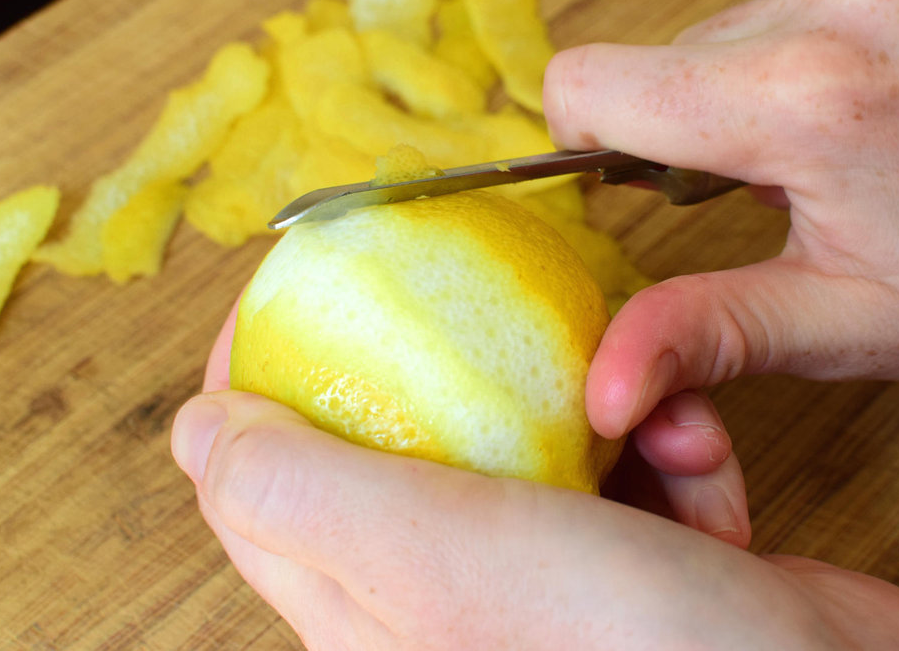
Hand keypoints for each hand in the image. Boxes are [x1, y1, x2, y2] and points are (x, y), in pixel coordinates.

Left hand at [172, 306, 898, 649]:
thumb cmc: (627, 642)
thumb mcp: (435, 549)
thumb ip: (304, 491)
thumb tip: (193, 432)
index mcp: (379, 610)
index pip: (270, 487)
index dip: (265, 377)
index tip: (299, 285)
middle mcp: (460, 596)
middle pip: (413, 440)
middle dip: (464, 368)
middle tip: (479, 296)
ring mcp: (562, 576)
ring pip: (540, 434)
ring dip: (598, 397)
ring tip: (644, 408)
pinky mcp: (651, 556)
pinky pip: (636, 455)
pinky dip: (672, 436)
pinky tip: (705, 454)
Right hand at [544, 0, 898, 439]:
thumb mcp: (846, 326)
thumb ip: (704, 333)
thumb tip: (604, 387)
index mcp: (808, 100)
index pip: (593, 80)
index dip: (588, 138)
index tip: (637, 180)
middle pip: (673, 53)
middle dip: (701, 124)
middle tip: (787, 182)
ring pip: (746, 18)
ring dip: (768, 80)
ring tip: (853, 139)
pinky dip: (833, 37)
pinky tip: (894, 88)